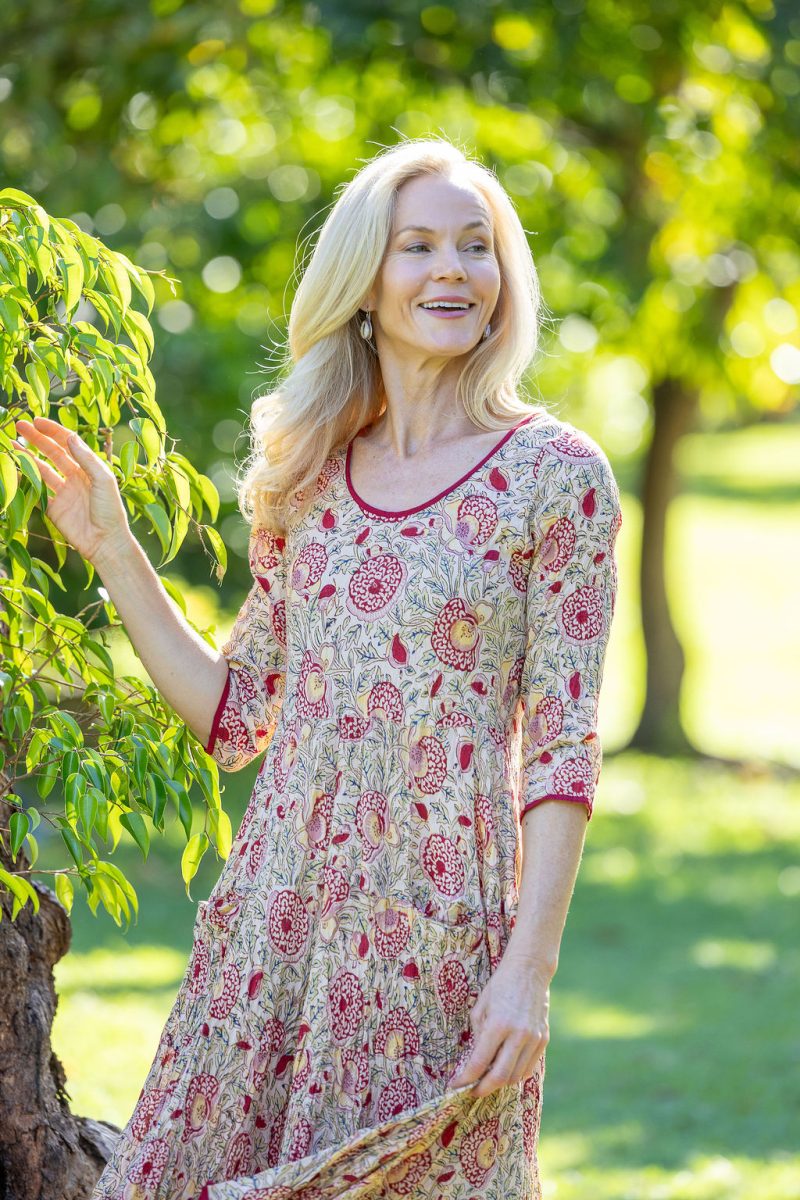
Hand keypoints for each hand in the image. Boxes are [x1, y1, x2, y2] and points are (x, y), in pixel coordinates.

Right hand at [12, 416, 131, 564]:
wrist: (105, 541)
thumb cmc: (110, 510)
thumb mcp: (104, 480)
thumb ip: (87, 459)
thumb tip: (70, 437)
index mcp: (89, 468)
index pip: (68, 443)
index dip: (53, 431)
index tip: (37, 421)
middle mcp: (75, 477)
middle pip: (52, 453)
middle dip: (36, 438)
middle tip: (19, 425)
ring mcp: (63, 492)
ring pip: (41, 469)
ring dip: (26, 456)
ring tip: (10, 444)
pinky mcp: (52, 508)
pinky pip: (36, 490)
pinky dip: (25, 479)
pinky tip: (15, 468)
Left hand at [448, 952, 550, 1098]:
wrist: (530, 970)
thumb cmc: (500, 985)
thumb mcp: (481, 1006)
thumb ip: (478, 1034)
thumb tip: (474, 1060)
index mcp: (498, 1024)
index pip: (480, 1062)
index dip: (465, 1078)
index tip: (455, 1085)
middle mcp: (518, 1034)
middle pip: (500, 1076)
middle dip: (482, 1089)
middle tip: (471, 1091)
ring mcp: (534, 1039)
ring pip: (516, 1076)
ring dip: (499, 1083)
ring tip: (487, 1081)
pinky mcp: (544, 1040)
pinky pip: (529, 1067)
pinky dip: (516, 1074)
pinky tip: (505, 1071)